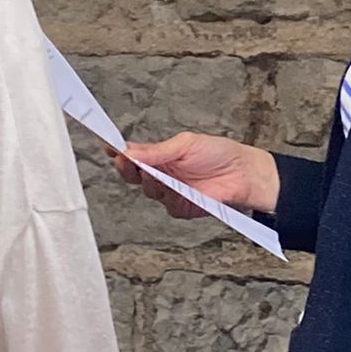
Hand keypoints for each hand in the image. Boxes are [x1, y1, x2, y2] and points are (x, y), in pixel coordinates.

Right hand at [110, 132, 279, 219]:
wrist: (244, 173)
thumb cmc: (218, 153)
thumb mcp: (185, 144)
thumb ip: (157, 151)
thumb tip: (130, 152)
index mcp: (159, 156)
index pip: (132, 155)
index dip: (117, 151)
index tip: (106, 145)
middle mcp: (162, 175)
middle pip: (133, 175)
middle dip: (126, 168)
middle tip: (123, 160)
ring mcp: (170, 192)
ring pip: (148, 191)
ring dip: (149, 182)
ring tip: (155, 174)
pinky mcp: (182, 208)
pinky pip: (168, 205)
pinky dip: (169, 197)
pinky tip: (175, 190)